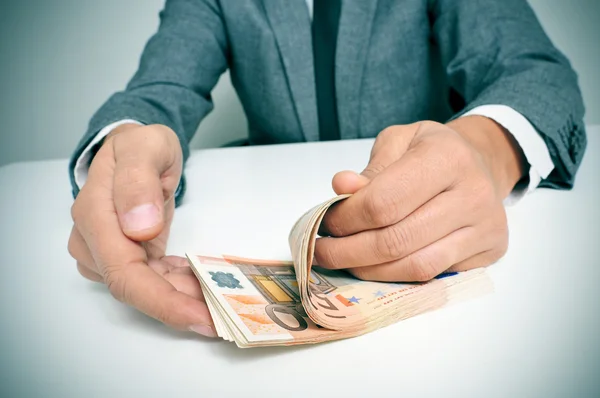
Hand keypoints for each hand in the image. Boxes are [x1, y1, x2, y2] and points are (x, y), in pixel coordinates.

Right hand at [68, 123, 214, 336]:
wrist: (135, 149)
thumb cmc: (140, 145)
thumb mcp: (146, 147)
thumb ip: (139, 180)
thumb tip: (137, 226)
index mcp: (95, 214)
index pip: (123, 272)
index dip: (160, 300)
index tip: (198, 316)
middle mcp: (94, 239)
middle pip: (134, 288)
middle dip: (178, 307)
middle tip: (222, 318)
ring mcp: (107, 250)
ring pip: (145, 288)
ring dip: (183, 297)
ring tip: (222, 299)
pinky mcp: (125, 255)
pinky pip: (152, 279)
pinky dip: (179, 285)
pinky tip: (204, 284)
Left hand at [315, 117, 525, 281]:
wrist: (482, 162)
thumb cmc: (432, 150)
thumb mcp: (399, 142)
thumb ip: (370, 169)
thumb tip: (342, 188)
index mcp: (447, 157)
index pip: (384, 202)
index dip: (345, 219)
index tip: (323, 222)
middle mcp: (473, 194)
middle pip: (396, 240)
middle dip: (347, 251)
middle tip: (321, 251)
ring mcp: (485, 227)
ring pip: (415, 266)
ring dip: (368, 270)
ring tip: (344, 260)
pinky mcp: (489, 251)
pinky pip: (433, 276)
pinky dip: (395, 275)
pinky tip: (375, 265)